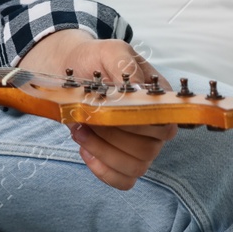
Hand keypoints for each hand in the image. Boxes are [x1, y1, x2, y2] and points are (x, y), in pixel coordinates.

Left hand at [19, 29, 177, 190]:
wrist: (68, 67)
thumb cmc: (94, 59)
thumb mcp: (110, 51)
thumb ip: (125, 66)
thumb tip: (137, 89)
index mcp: (157, 101)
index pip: (164, 126)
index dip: (137, 125)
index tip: (107, 111)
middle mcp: (153, 126)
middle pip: (149, 150)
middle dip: (112, 138)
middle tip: (84, 118)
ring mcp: (138, 145)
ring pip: (136, 167)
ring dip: (103, 153)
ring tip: (79, 130)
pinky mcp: (119, 158)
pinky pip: (123, 180)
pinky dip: (104, 171)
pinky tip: (85, 151)